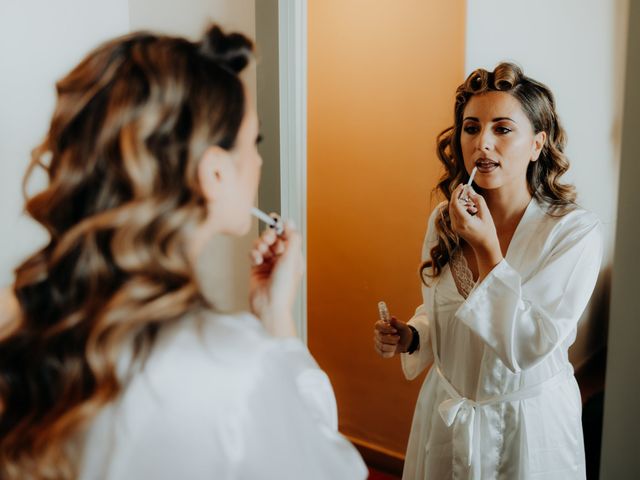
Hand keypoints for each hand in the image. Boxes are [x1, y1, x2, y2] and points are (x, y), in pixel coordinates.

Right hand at [249, 221, 302, 336]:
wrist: (269, 306)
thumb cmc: (283, 287)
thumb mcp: (292, 258)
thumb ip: (292, 238)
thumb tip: (290, 221)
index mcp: (294, 256)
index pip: (287, 235)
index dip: (280, 227)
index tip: (274, 219)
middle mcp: (282, 259)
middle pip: (273, 238)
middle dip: (269, 236)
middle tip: (268, 240)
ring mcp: (269, 263)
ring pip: (262, 244)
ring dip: (260, 245)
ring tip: (261, 253)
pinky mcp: (257, 268)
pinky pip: (254, 253)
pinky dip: (254, 254)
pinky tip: (256, 261)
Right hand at [373, 317, 413, 357]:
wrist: (406, 341)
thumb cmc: (403, 332)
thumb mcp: (403, 326)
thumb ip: (397, 322)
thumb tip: (392, 318)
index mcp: (381, 325)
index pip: (378, 326)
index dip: (386, 328)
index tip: (395, 330)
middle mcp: (377, 334)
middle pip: (381, 337)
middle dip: (392, 339)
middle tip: (398, 337)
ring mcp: (377, 343)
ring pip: (382, 346)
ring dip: (392, 346)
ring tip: (396, 343)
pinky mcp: (379, 351)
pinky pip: (383, 354)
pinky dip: (391, 352)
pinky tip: (394, 349)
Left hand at [449, 184, 502, 279]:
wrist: (484, 246)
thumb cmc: (488, 231)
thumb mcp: (486, 214)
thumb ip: (478, 201)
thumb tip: (470, 191)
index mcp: (464, 221)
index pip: (455, 203)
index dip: (457, 192)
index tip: (462, 185)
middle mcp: (457, 224)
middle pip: (452, 205)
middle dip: (459, 196)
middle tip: (468, 192)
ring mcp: (454, 227)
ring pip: (453, 209)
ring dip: (461, 203)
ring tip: (474, 206)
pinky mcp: (455, 227)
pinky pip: (455, 214)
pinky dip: (461, 209)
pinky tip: (472, 211)